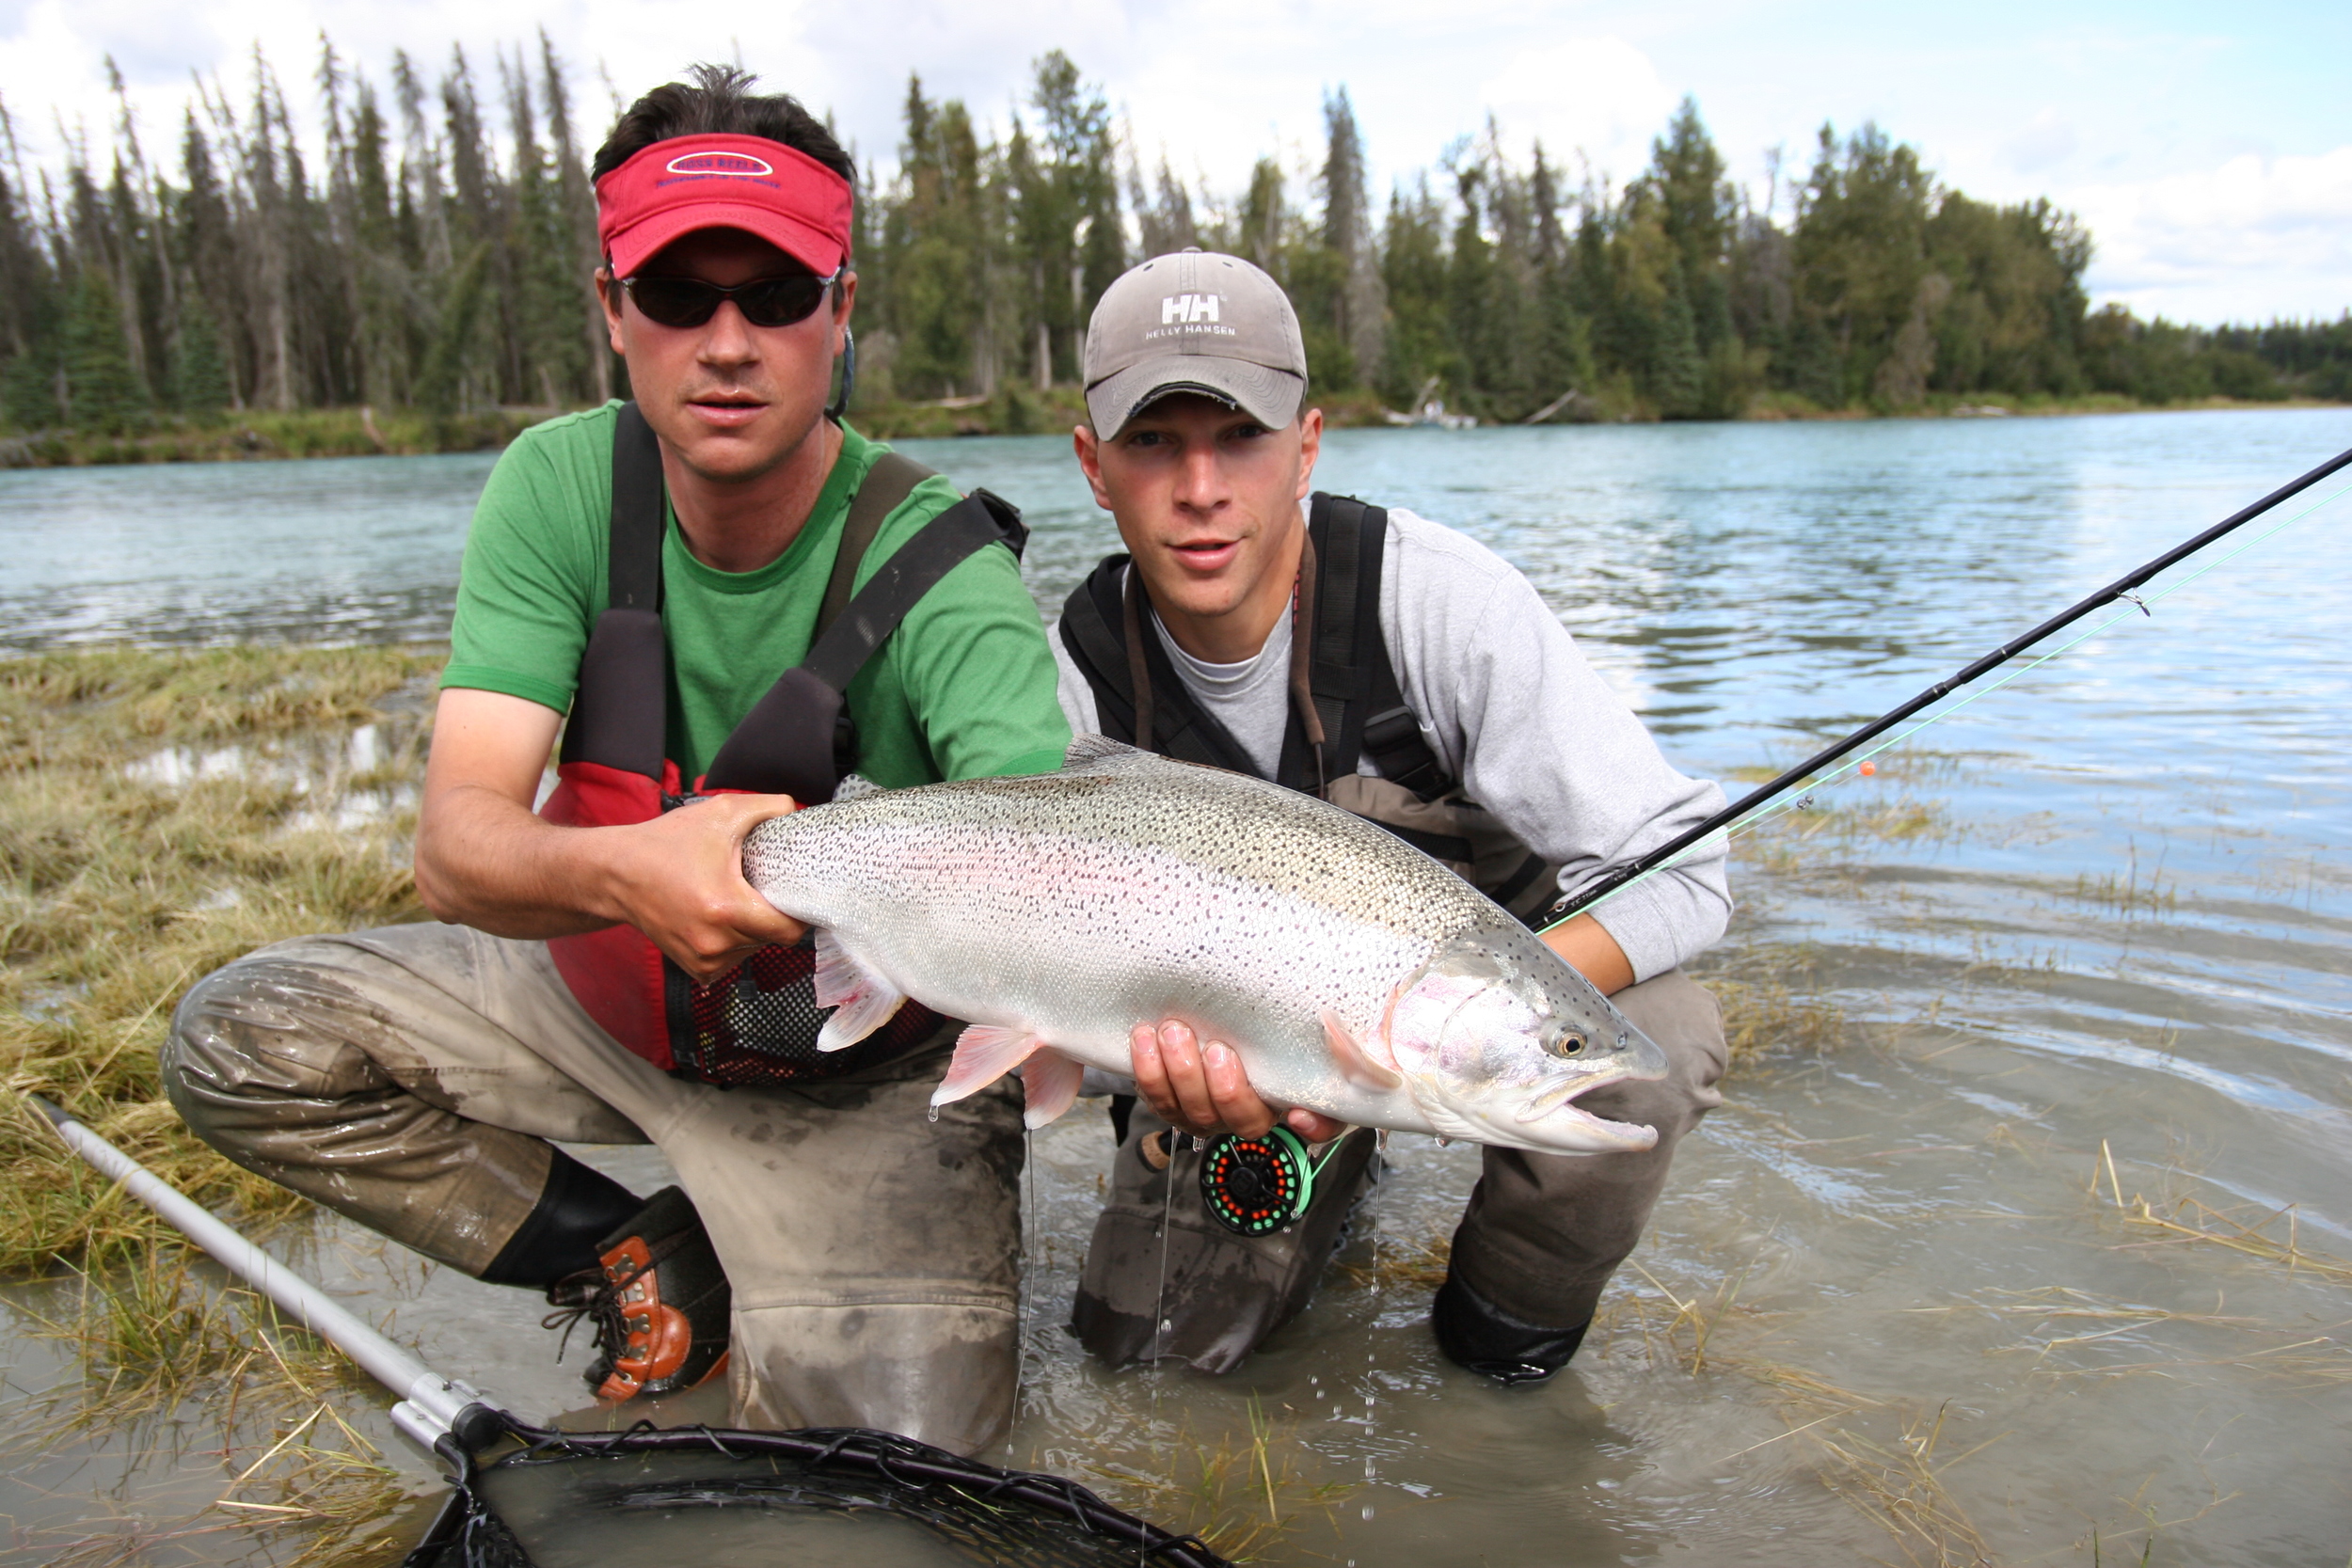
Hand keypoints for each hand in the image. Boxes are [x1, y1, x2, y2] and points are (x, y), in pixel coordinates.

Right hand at [601, 793, 808, 980]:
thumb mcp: (720, 814)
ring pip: (754, 949)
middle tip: (760, 888)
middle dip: (773, 914)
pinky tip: (718, 917)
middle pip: (773, 939)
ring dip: (753, 929)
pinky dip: (734, 941)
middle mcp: (716, 942)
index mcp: (727, 908)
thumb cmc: (666, 843)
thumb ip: (767, 808)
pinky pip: (733, 959)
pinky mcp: (695, 969)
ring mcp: (704, 960)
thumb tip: (797, 811)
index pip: (789, 931)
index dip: (800, 913)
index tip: (796, 894)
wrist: (617, 874)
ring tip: (733, 899)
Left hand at [1129, 1020, 1345, 1142]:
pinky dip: (1147, 1070)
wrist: (1213, 1010)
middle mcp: (1252, 1115)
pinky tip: (1144, 1039)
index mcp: (1296, 1101)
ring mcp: (1210, 1111)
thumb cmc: (1270, 1023)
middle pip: (1239, 1121)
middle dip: (1224, 1089)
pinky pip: (1157, 1098)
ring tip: (1173, 1033)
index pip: (1318, 1126)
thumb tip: (1342, 1031)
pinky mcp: (1173, 1099)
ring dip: (1178, 1075)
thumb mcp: (1307, 1025)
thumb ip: (1334, 1032)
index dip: (1311, 1127)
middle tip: (1216, 1049)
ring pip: (1192, 1113)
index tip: (1299, 1113)